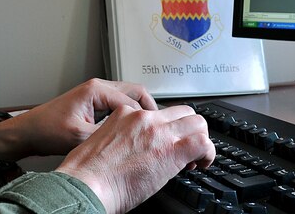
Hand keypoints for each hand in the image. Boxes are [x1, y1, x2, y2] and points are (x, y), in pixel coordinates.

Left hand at [0, 78, 157, 161]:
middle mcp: (99, 88)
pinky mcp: (93, 105)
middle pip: (136, 93)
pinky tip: (131, 131)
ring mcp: (96, 95)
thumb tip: (130, 141)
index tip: (157, 129)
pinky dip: (129, 116)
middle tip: (159, 126)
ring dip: (139, 112)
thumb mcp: (80, 136)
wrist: (28, 132)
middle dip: (149, 109)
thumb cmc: (46, 130)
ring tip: (148, 129)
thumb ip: (107, 136)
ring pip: (128, 98)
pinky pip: (119, 106)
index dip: (148, 116)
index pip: (134, 99)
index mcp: (97, 90)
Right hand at [55, 103, 214, 213]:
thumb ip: (123, 138)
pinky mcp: (171, 150)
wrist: (86, 184)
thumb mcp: (103, 143)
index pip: (158, 112)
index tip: (168, 142)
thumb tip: (137, 150)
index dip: (169, 129)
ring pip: (196, 122)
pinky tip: (202, 163)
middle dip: (189, 129)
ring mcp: (158, 132)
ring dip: (200, 139)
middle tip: (187, 149)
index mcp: (125, 114)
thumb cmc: (88, 174)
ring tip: (197, 157)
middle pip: (182, 111)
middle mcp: (144, 118)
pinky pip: (202, 143)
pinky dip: (208, 153)